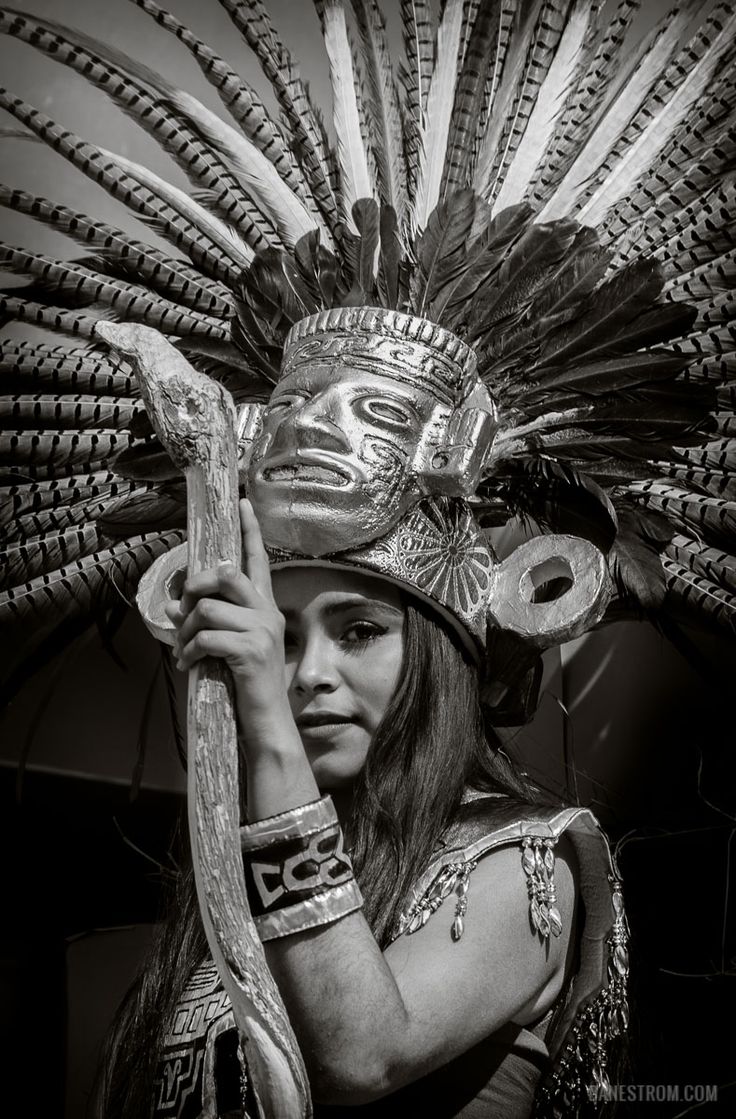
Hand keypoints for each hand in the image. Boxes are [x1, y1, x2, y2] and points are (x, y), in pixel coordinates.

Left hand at [165, 498, 297, 749]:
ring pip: (208, 607)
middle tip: (183, 609)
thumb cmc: (246, 685)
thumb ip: (207, 622)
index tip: (242, 503)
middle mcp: (268, 614)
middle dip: (196, 587)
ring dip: (186, 629)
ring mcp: (262, 631)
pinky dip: (189, 651)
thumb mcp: (228, 647)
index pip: (258, 560)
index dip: (250, 531)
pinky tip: (189, 664)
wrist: (267, 723)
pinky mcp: (251, 651)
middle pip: (226, 573)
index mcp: (265, 609)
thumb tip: (173, 605)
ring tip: (185, 649)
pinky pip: (206, 637)